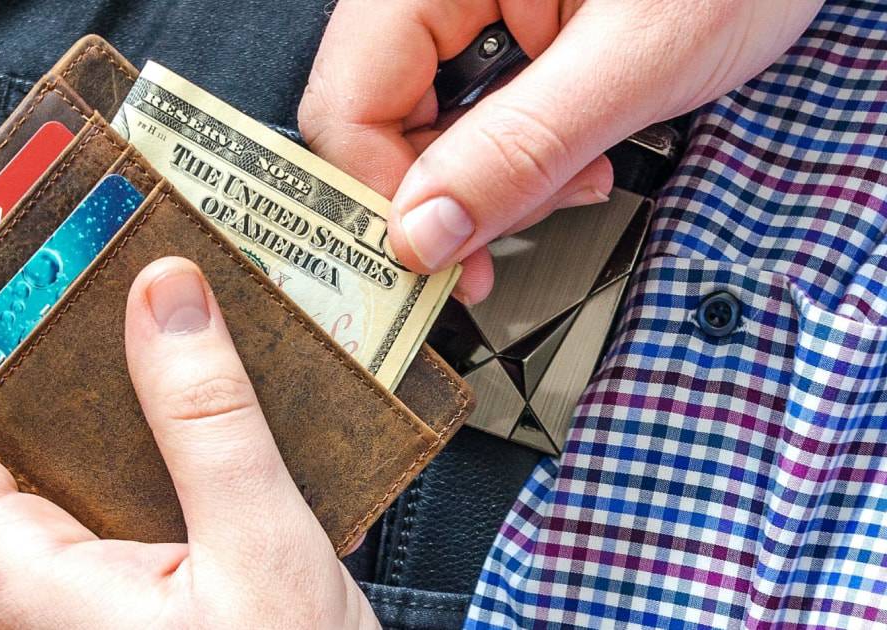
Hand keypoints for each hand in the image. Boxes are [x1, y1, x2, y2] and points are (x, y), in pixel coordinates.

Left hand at [0, 257, 378, 628]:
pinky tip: (204, 412)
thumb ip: (208, 421)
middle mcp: (26, 590)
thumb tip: (165, 297)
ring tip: (164, 329)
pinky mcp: (118, 599)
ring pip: (56, 469)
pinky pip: (106, 501)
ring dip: (108, 398)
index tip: (5, 280)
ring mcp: (71, 597)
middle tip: (105, 281)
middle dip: (46, 357)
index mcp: (22, 582)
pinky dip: (145, 445)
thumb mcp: (260, 551)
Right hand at [299, 0, 821, 302]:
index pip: (348, 100)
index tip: (433, 264)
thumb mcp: (633, 61)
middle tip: (506, 241)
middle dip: (447, 194)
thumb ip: (521, 149)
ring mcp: (465, 7)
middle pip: (377, 118)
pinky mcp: (499, 29)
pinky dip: (517, 152)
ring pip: (425, 124)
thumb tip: (424, 232)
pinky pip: (472, 110)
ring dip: (490, 178)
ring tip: (572, 177)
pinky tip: (572, 154)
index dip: (380, 194)